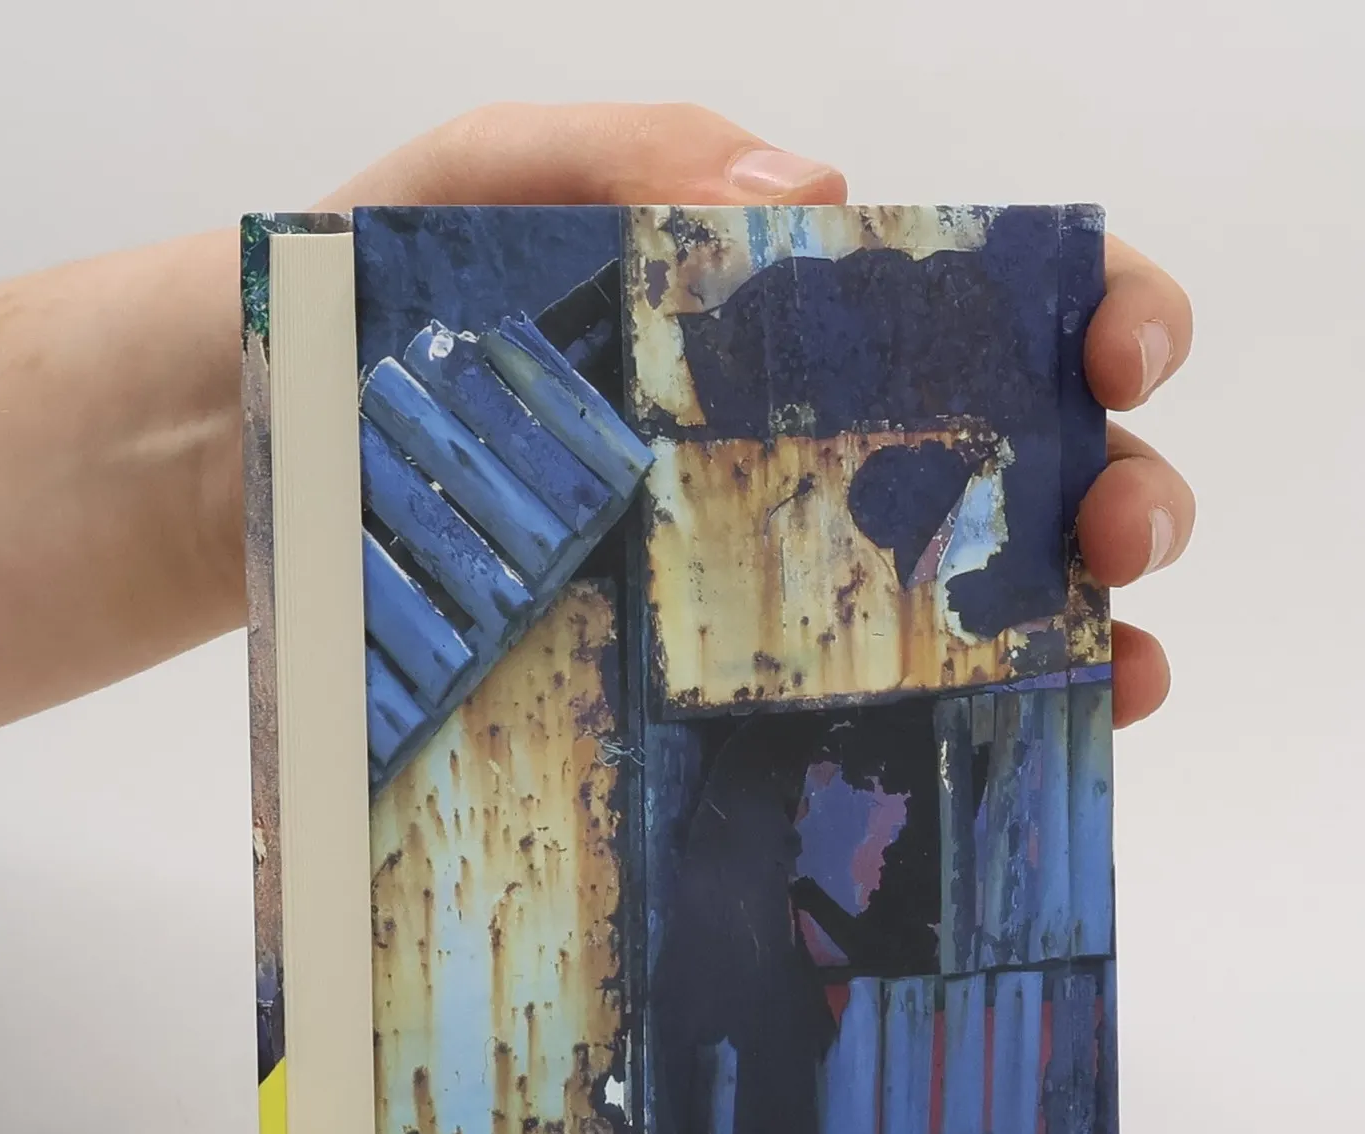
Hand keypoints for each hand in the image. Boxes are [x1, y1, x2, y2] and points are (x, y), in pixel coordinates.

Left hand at [321, 102, 1191, 727]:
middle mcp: (814, 444)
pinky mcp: (717, 685)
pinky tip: (1018, 744)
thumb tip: (817, 194)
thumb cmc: (356, 308)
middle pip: (1033, 457)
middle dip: (1122, 485)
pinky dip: (973, 728)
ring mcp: (776, 574)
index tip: (1119, 354)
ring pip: (989, 598)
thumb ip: (631, 159)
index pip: (997, 292)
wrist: (241, 464)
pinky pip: (878, 711)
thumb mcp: (476, 187)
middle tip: (1120, 531)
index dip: (1101, 310)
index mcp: (791, 311)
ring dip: (1085, 627)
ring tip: (1115, 665)